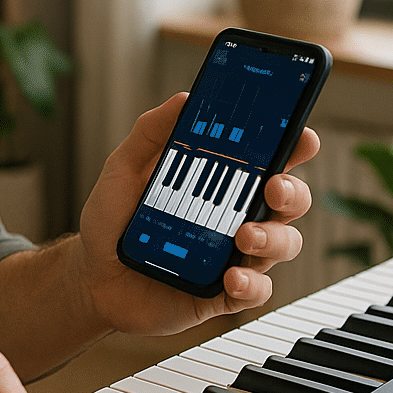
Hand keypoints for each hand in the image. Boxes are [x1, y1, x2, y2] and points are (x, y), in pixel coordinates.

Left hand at [73, 92, 318, 336]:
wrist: (90, 276)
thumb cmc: (110, 222)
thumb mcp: (123, 170)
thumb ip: (150, 133)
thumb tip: (184, 99)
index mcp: (220, 181)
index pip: (269, 159)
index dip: (294, 146)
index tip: (302, 137)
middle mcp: (235, 215)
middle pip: (290, 200)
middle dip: (293, 192)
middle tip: (273, 188)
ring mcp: (234, 255)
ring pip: (284, 244)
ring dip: (274, 238)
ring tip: (245, 236)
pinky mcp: (224, 292)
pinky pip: (256, 290)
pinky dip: (252, 285)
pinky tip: (232, 278)